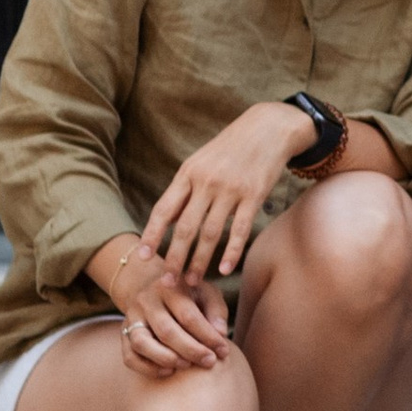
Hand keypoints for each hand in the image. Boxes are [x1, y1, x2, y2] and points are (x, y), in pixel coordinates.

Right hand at [89, 234, 232, 376]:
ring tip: (187, 365)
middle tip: (209, 362)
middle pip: (165, 331)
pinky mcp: (123, 334)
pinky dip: (148, 368)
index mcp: (169, 287)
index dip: (207, 336)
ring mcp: (131, 318)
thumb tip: (221, 334)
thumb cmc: (188, 295)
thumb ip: (216, 311)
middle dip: (191, 350)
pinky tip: (169, 371)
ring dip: (166, 359)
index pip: (188, 315)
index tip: (223, 350)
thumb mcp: (206, 293)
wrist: (152, 290)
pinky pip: (130, 357)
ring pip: (141, 343)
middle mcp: (146, 301)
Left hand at [139, 101, 310, 285]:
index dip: (152, 235)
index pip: (164, 209)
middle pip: (185, 227)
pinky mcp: (254, 195)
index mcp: (188, 173)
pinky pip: (239, 230)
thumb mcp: (200, 161)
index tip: (143, 257)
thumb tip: (166, 222)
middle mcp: (206, 182)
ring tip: (192, 281)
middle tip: (168, 283)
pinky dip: (231, 252)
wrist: (268, 128)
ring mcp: (231, 189)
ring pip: (210, 233)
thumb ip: (184, 190)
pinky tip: (225, 269)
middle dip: (174, 258)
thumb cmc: (230, 148)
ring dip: (199, 261)